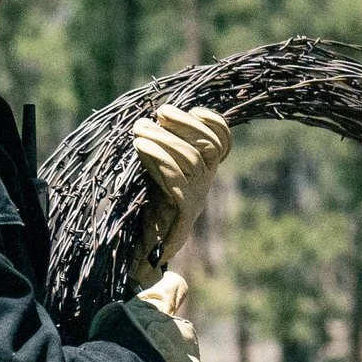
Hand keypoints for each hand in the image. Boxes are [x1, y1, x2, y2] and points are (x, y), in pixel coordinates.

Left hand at [132, 104, 231, 276]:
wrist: (139, 252)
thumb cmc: (142, 208)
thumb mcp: (151, 170)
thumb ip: (157, 149)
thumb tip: (147, 119)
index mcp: (202, 171)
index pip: (222, 143)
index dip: (214, 123)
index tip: (194, 109)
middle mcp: (204, 184)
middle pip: (208, 147)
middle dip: (184, 124)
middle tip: (158, 113)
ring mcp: (195, 198)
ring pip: (191, 160)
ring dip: (163, 138)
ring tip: (139, 129)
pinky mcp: (181, 212)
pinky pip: (176, 179)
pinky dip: (159, 158)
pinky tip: (140, 146)